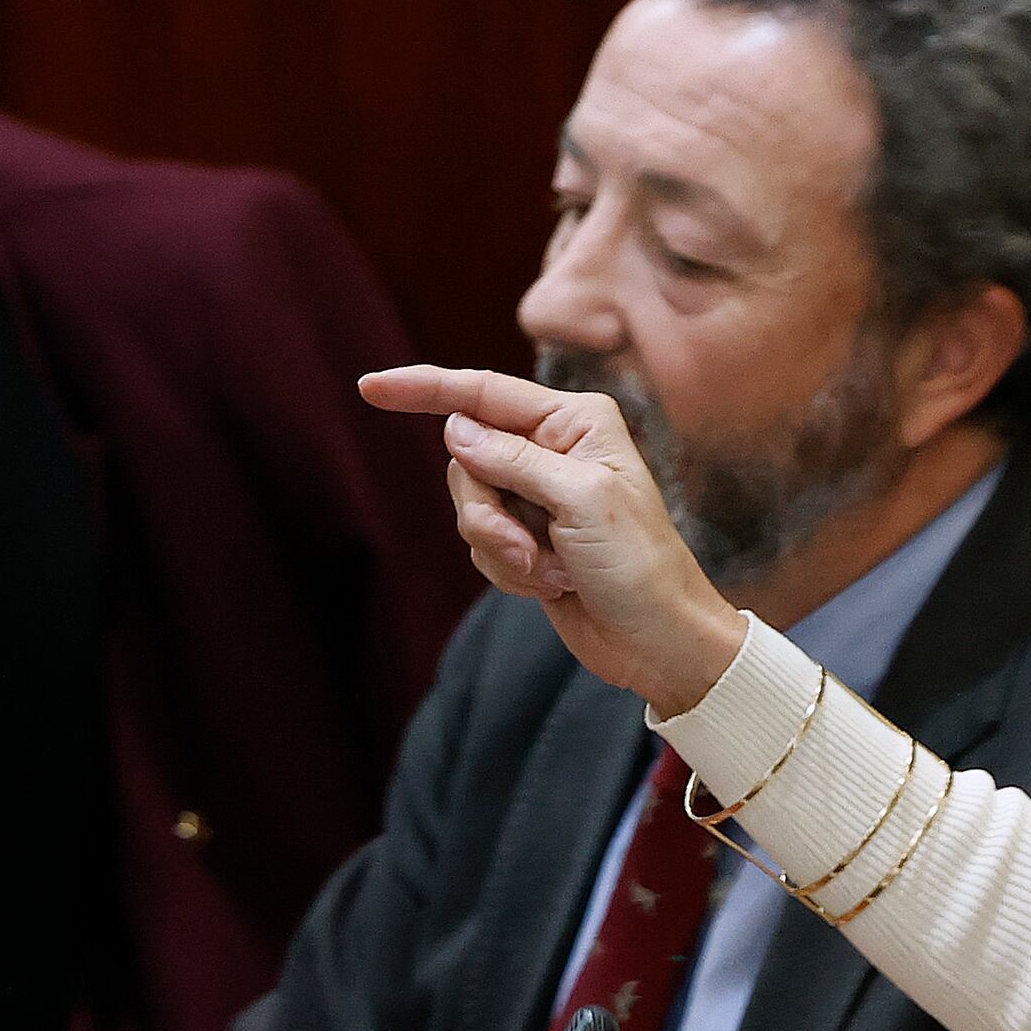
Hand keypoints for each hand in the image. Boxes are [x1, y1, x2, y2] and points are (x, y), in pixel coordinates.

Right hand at [352, 365, 740, 709]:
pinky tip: (552, 585)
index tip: (371, 388)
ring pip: (469, 506)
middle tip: (528, 547)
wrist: (659, 643)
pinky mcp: (526, 539)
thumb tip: (454, 427)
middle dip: (486, 511)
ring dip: (502, 548)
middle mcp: (553, 450)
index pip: (483, 393)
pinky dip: (507, 571)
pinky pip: (480, 544)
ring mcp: (537, 496)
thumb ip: (512, 460)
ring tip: (551, 572)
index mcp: (574, 421)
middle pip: (467, 459)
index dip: (424, 388)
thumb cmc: (640, 566)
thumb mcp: (580, 502)